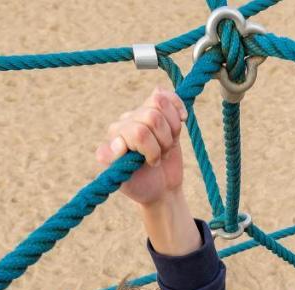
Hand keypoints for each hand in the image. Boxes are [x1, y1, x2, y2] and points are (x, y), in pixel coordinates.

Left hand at [96, 86, 188, 206]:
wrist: (160, 189)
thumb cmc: (140, 186)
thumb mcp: (124, 181)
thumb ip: (113, 161)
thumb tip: (118, 143)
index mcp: (115, 136)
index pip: (138, 130)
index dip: (151, 149)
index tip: (149, 163)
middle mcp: (126, 122)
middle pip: (152, 117)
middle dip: (162, 142)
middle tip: (159, 157)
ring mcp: (142, 115)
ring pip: (161, 104)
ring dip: (171, 130)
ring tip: (165, 146)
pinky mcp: (160, 112)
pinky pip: (166, 95)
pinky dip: (177, 106)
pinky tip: (182, 119)